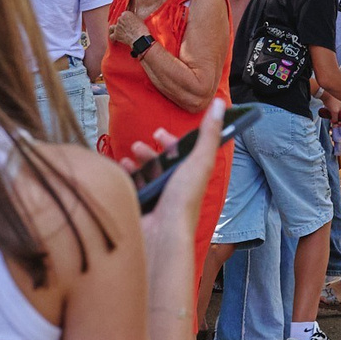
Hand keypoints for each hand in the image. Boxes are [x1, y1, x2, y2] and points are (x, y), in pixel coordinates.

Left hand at [106, 10, 145, 49]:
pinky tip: (114, 39)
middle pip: (118, 20)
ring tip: (116, 30)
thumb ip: (134, 18)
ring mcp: (117, 27)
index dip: (126, 18)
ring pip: (112, 27)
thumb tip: (133, 20)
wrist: (139, 38)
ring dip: (114, 28)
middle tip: (125, 27)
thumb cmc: (141, 30)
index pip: (124, 14)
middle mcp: (120, 19)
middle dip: (121, 23)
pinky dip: (113, 38)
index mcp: (126, 14)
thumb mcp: (140, 20)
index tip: (128, 21)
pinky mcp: (116, 35)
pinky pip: (111, 36)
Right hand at [132, 103, 220, 253]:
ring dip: (135, 164)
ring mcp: (157, 201)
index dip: (172, 143)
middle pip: (160, 165)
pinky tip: (119, 172)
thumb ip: (209, 134)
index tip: (160, 134)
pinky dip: (125, 179)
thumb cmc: (183, 200)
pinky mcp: (140, 210)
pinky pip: (130, 189)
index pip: (183, 156)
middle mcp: (175, 189)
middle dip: (148, 152)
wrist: (161, 235)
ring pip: (144, 176)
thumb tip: (221, 104)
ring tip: (127, 159)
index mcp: (191, 178)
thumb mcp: (199, 161)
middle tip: (138, 146)